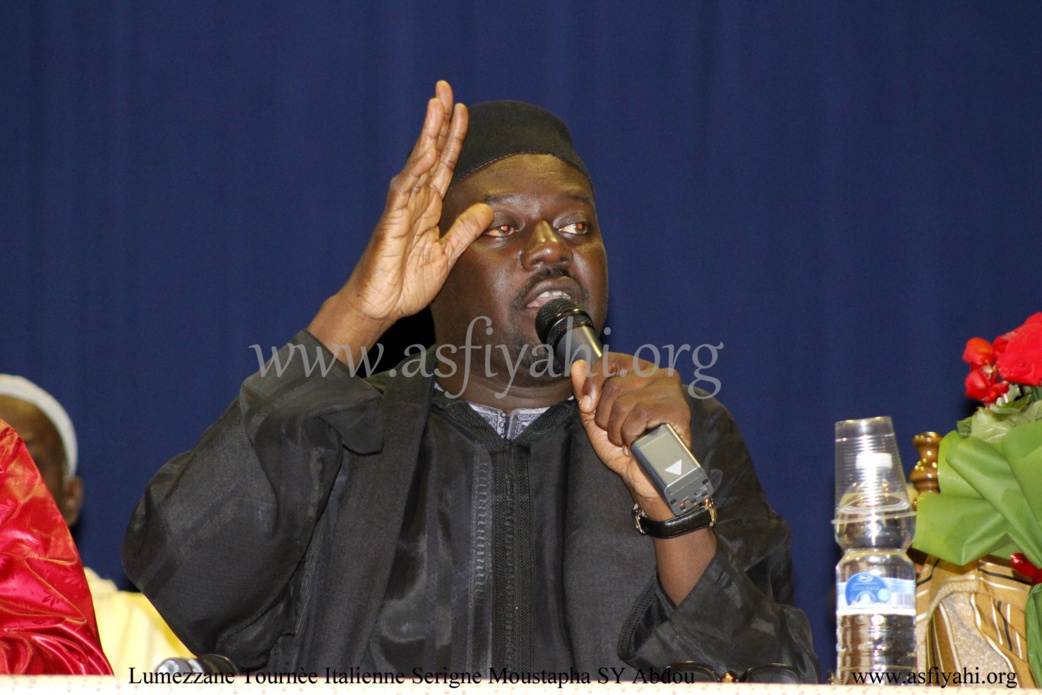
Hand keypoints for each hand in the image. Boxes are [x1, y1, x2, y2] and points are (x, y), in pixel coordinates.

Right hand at [309, 81, 493, 352]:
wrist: (378, 308)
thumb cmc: (405, 284)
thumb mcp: (446, 256)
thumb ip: (464, 231)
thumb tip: (486, 207)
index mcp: (428, 208)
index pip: (444, 165)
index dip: (454, 137)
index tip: (463, 109)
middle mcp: (414, 202)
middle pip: (430, 154)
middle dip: (438, 122)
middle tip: (444, 88)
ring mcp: (401, 211)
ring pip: (416, 165)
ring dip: (427, 135)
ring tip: (436, 106)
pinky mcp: (391, 224)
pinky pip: (403, 193)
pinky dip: (415, 172)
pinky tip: (426, 153)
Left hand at [570, 353, 692, 519]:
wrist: (644, 478)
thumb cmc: (626, 447)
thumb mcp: (597, 417)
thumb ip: (585, 391)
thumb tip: (577, 366)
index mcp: (640, 371)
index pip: (610, 361)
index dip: (593, 383)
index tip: (588, 405)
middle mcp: (658, 374)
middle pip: (613, 385)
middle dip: (605, 416)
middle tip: (615, 432)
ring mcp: (670, 390)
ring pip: (624, 402)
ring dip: (617, 430)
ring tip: (626, 440)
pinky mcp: (678, 408)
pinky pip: (641, 414)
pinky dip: (631, 434)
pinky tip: (637, 442)